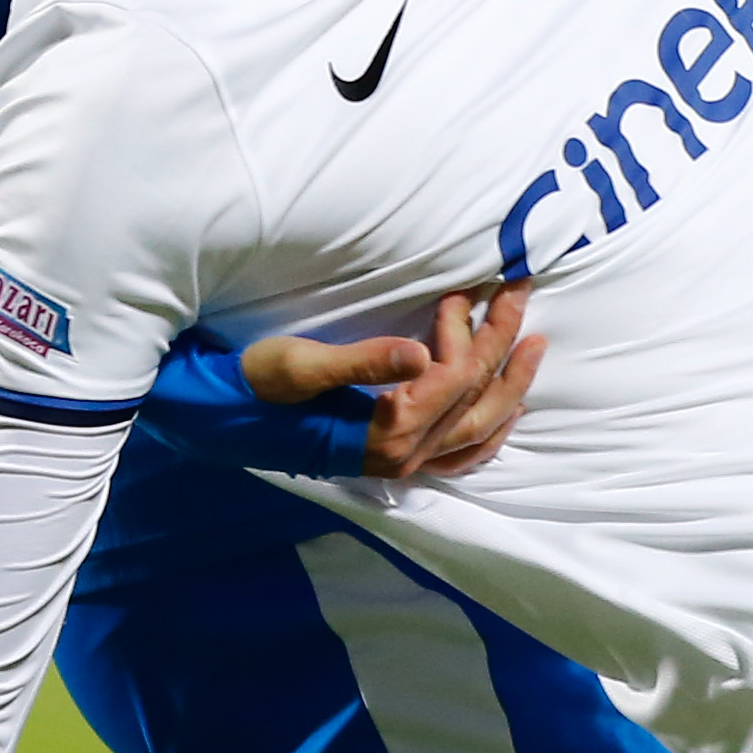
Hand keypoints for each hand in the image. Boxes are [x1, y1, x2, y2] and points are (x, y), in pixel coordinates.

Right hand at [239, 280, 544, 478]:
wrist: (218, 420)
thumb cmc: (252, 385)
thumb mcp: (299, 365)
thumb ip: (363, 361)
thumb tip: (422, 352)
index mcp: (383, 433)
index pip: (450, 380)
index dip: (462, 332)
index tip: (457, 292)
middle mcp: (402, 456)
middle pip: (476, 399)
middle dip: (503, 343)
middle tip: (520, 290)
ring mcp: (401, 462)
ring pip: (478, 429)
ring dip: (510, 385)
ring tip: (534, 344)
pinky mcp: (395, 458)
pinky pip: (461, 454)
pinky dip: (490, 429)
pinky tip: (506, 406)